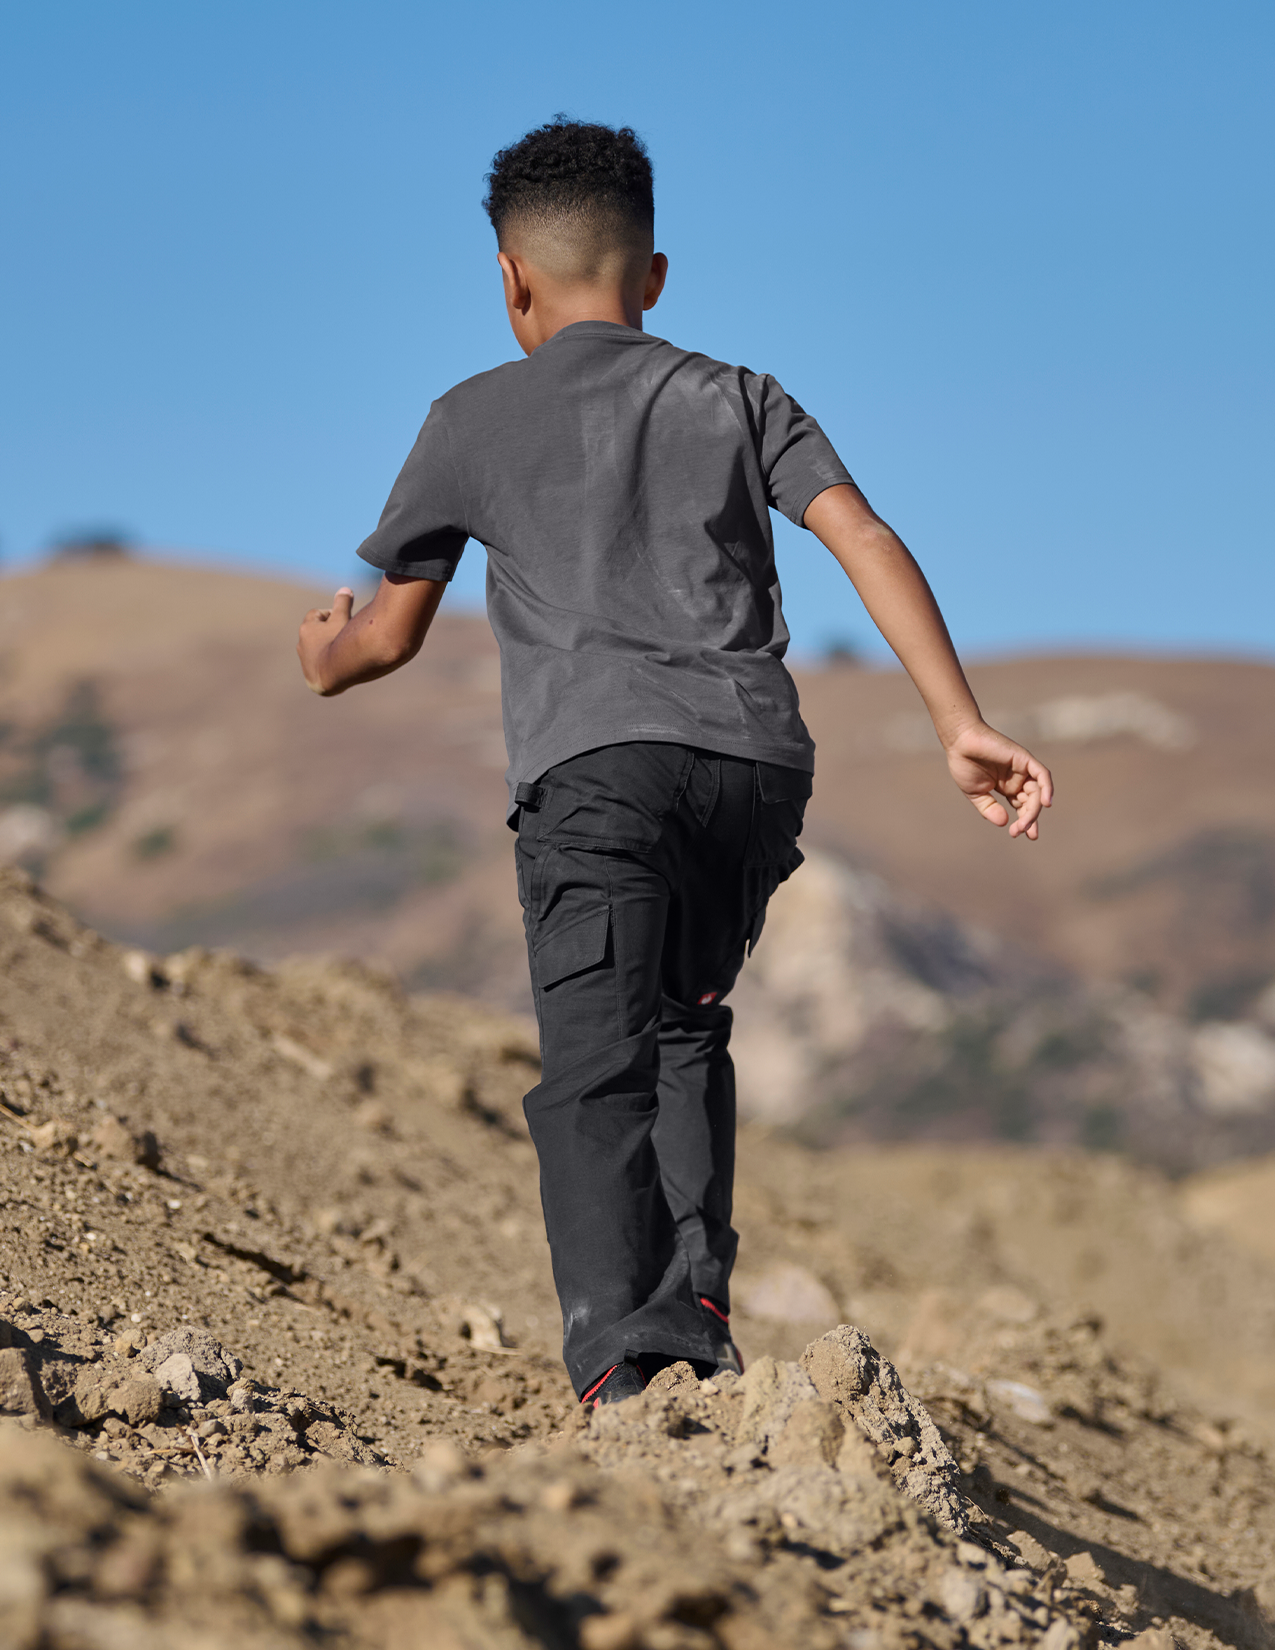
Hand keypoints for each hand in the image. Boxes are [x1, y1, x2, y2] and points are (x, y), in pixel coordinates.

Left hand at [296, 588, 353, 694]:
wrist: (334, 673)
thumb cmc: (338, 642)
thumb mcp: (342, 619)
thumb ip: (343, 604)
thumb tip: (345, 589)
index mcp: (307, 628)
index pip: (317, 614)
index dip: (330, 614)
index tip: (343, 619)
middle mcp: (301, 644)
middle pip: (315, 633)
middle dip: (328, 632)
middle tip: (344, 636)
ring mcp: (305, 662)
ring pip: (315, 651)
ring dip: (326, 650)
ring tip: (341, 654)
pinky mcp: (310, 678)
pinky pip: (318, 668)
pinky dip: (326, 665)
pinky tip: (338, 668)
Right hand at [944, 721, 1052, 839]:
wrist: (960, 742)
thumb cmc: (964, 764)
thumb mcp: (976, 793)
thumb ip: (989, 809)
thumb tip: (1004, 822)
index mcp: (1008, 787)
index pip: (1023, 807)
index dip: (1025, 822)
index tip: (1018, 834)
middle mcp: (1019, 779)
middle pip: (1032, 802)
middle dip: (1029, 819)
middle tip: (1020, 832)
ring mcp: (1023, 769)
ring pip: (1038, 792)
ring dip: (1033, 810)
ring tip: (1024, 824)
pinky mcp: (1025, 759)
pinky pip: (1042, 775)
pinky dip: (1047, 788)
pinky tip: (1046, 803)